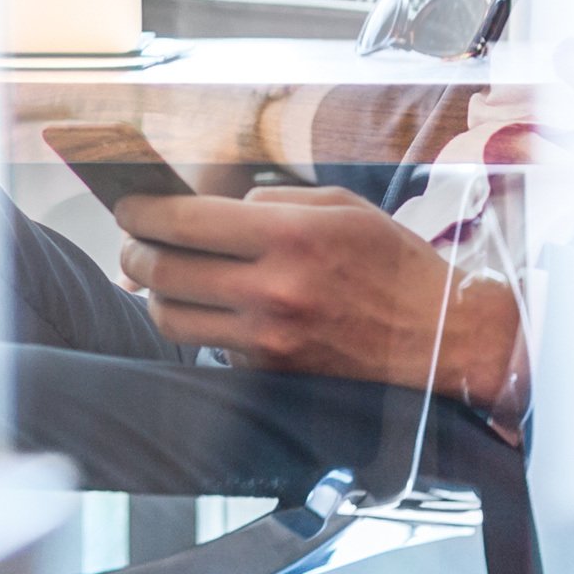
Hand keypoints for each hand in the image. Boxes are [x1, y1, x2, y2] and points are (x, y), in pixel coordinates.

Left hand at [114, 185, 522, 405]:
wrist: (445, 340)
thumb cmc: (393, 264)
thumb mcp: (339, 208)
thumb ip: (268, 202)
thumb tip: (205, 205)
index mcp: (289, 236)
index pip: (179, 220)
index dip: (138, 211)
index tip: (129, 206)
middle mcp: (273, 289)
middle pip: (160, 269)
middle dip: (135, 251)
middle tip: (137, 242)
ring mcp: (270, 338)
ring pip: (169, 317)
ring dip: (156, 294)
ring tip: (166, 278)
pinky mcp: (272, 372)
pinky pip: (206, 348)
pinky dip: (197, 329)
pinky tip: (211, 311)